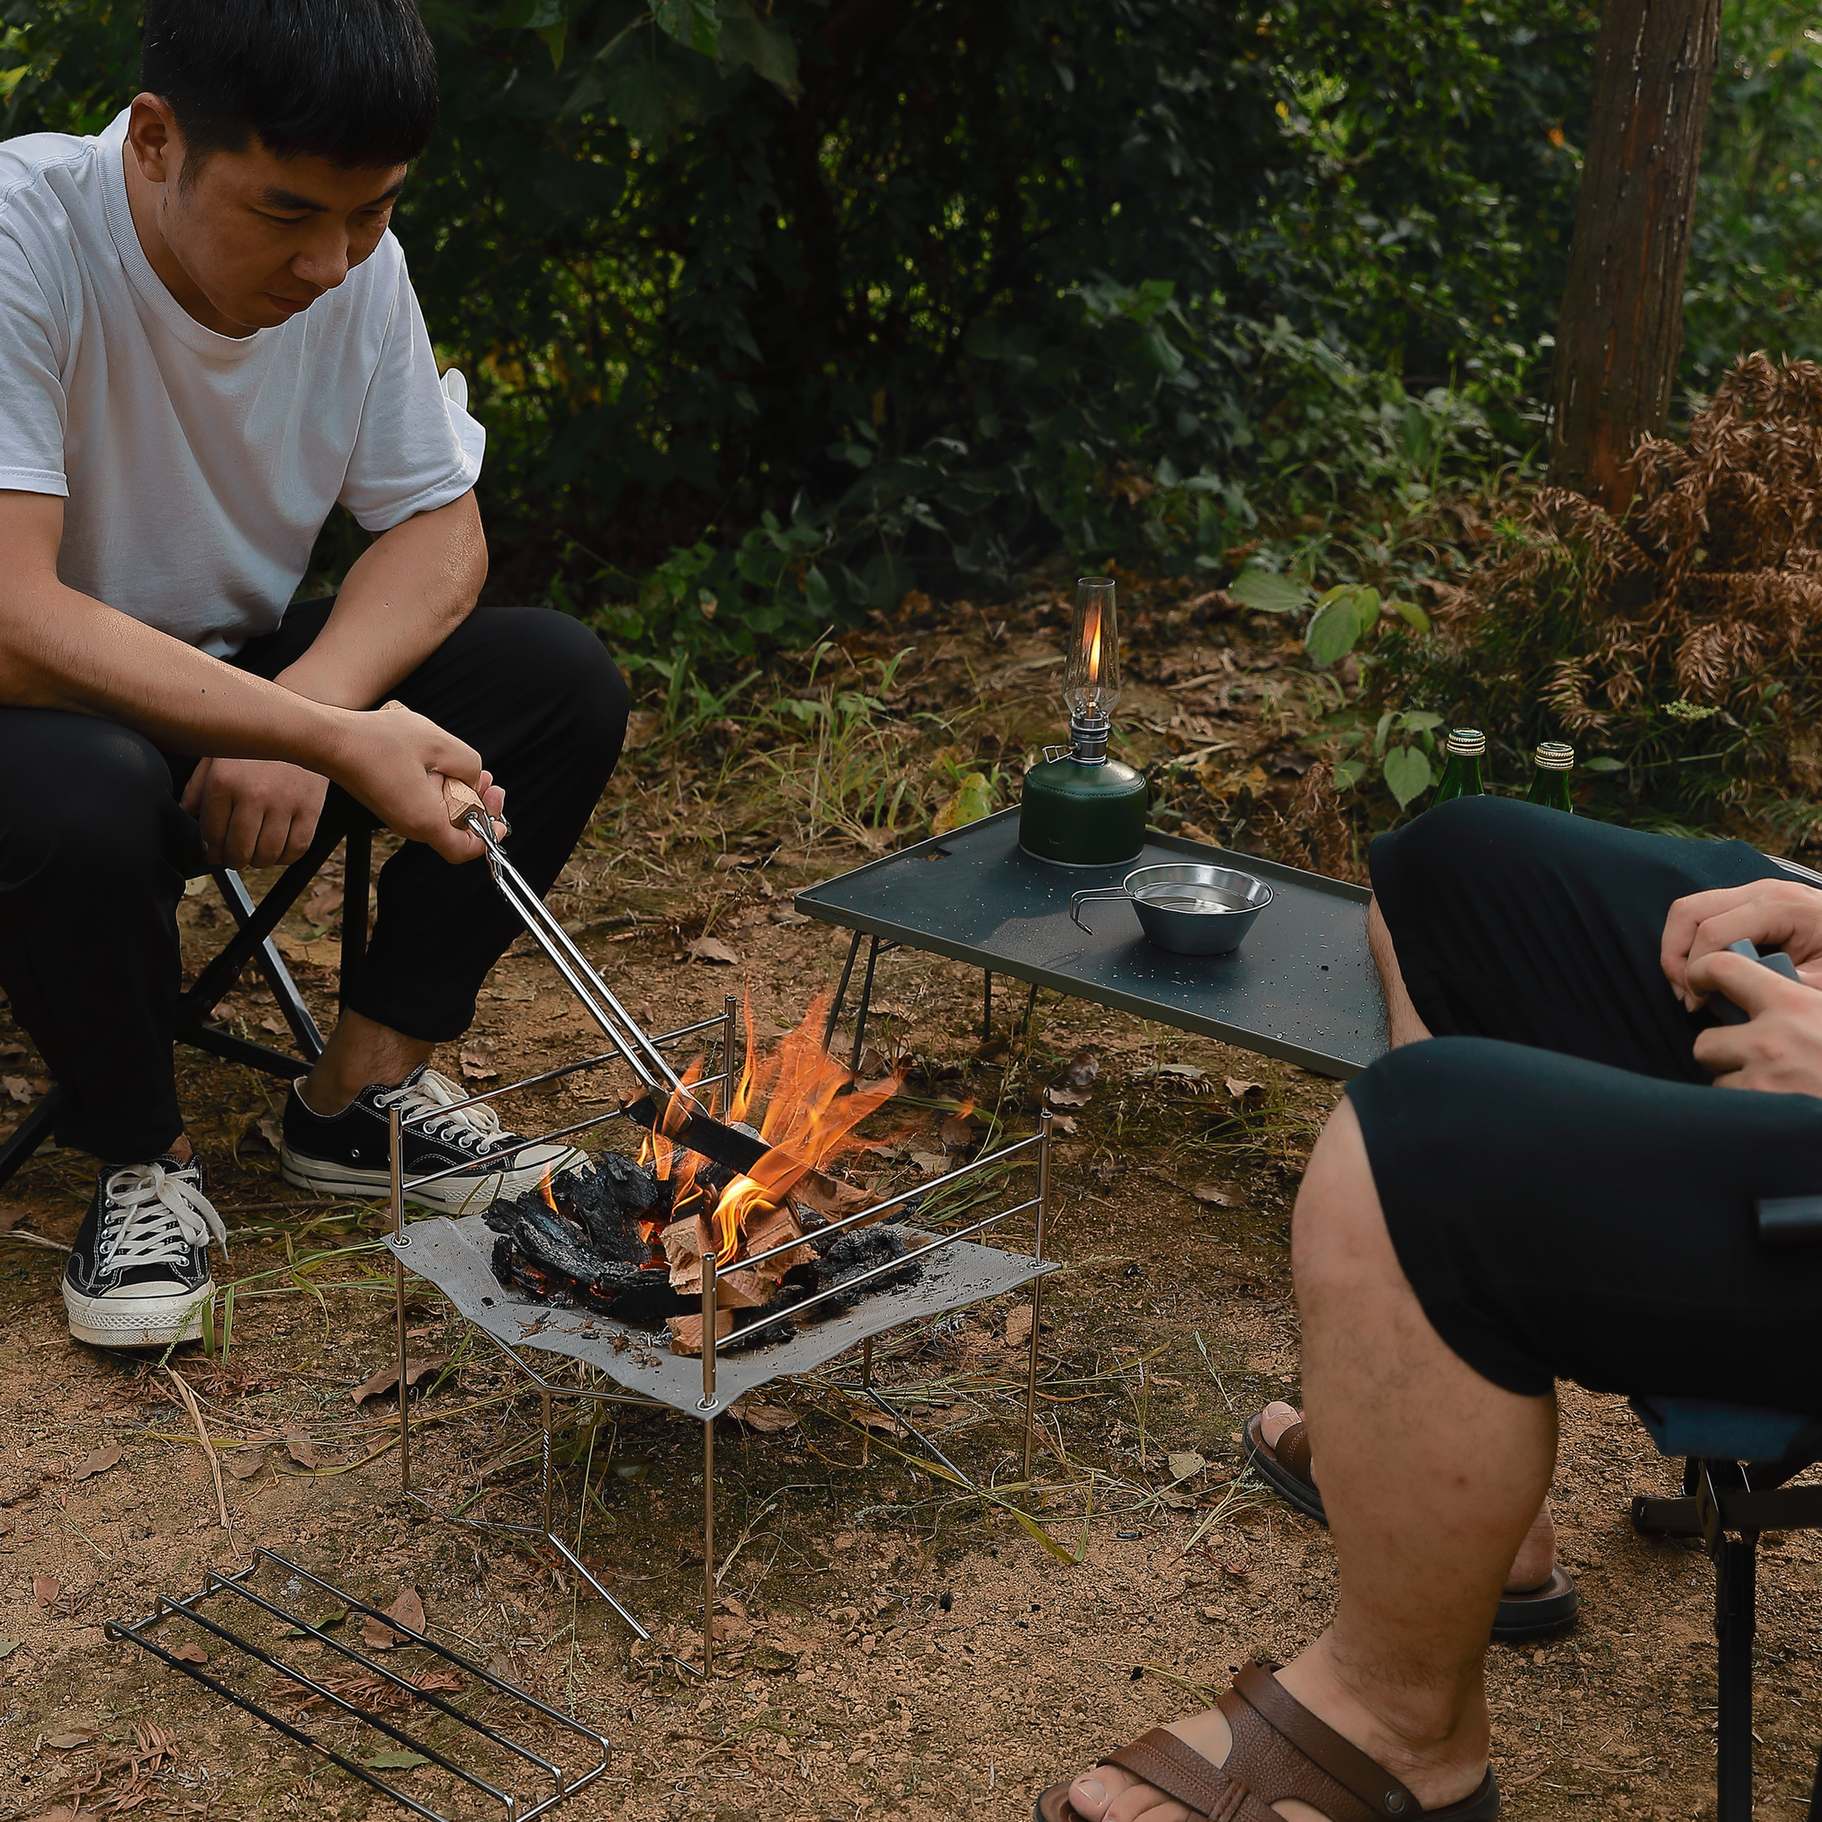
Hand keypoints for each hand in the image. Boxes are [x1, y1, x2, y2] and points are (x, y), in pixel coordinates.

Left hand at [182, 756, 330, 867]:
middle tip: (233, 857)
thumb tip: (188, 816)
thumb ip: (198, 787)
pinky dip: (285, 857)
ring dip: (258, 861)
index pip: (211, 834)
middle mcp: (253, 794)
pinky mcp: (310, 808)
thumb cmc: (257, 744)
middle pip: (238, 850)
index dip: (210, 849)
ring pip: (267, 854)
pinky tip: (278, 848)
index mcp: (224, 781)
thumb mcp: (219, 756)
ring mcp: (284, 803)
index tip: (213, 851)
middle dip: (233, 859)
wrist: (305, 727)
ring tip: (255, 854)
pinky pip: (296, 848)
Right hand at [328, 700, 506, 863]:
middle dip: (477, 804)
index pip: (464, 850)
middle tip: (489, 781)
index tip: (500, 819)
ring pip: (440, 812)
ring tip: (467, 766)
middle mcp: (410, 826)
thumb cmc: (379, 741)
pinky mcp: (390, 803)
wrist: (329, 740)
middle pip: (455, 829)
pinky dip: (438, 785)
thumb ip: (468, 765)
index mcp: (425, 820)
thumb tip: (473, 779)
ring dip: (458, 790)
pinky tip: (440, 761)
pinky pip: (423, 801)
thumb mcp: (440, 744)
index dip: (488, 837)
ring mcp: (398, 815)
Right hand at [1661, 877, 1821, 1012]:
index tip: (1702, 1004)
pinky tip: (1705, 975)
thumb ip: (1779, 983)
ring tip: (1691, 987)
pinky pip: (1702, 914)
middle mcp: (1761, 890)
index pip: (1713, 931)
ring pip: (1688, 910)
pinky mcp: (1748, 900)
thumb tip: (1730, 992)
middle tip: (1688, 995)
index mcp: (1783, 906)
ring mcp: (1752, 891)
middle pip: (1689, 911)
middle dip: (1676, 956)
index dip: (1697, 970)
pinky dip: (1692, 944)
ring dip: (1679, 950)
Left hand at [1689, 946, 1821, 1095]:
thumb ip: (1798, 1004)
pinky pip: (1732, 1109)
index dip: (1705, 973)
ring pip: (1718, 1081)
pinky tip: (1776, 1109)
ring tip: (1775, 1087)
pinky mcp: (1761, 1113)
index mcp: (1794, 1003)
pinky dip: (1748, 1110)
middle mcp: (1770, 1040)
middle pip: (1706, 1041)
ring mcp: (1762, 1081)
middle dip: (1724, 1053)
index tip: (1702, 982)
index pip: (1724, 968)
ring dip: (1738, 1085)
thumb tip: (1757, 990)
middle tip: (1752, 1060)